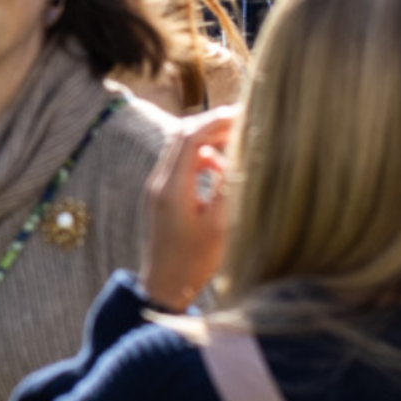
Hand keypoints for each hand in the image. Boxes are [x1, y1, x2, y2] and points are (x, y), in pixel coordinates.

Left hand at [139, 107, 235, 311]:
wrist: (164, 285)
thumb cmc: (195, 262)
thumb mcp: (220, 226)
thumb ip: (228, 187)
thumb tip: (238, 155)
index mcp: (173, 188)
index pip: (191, 137)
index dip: (217, 121)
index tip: (243, 115)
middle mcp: (160, 182)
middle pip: (182, 135)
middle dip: (212, 124)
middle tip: (242, 122)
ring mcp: (157, 188)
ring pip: (179, 147)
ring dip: (205, 139)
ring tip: (235, 141)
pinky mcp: (160, 196)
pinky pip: (178, 164)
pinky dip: (198, 156)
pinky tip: (219, 165)